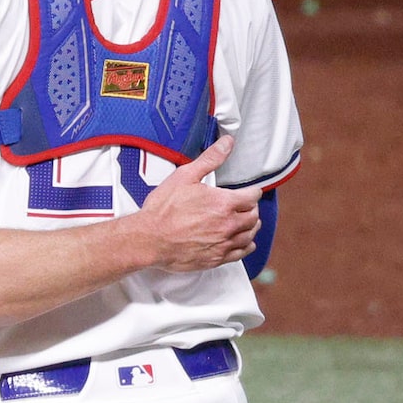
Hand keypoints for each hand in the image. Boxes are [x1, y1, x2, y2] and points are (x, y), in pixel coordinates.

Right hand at [127, 137, 260, 273]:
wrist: (149, 239)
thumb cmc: (163, 210)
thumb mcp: (185, 176)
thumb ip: (210, 159)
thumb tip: (226, 144)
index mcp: (224, 203)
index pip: (253, 196)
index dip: (253, 192)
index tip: (250, 192)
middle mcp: (228, 225)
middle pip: (253, 216)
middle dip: (252, 209)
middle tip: (247, 206)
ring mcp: (223, 243)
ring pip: (250, 235)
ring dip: (251, 227)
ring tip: (248, 222)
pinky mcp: (216, 258)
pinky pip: (241, 253)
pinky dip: (246, 246)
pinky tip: (245, 242)